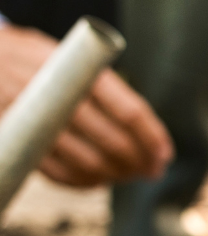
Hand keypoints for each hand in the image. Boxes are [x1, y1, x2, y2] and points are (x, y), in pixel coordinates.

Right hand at [0, 23, 172, 187]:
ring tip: (129, 176)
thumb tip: (146, 128)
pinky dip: (81, 181)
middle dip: (138, 161)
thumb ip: (100, 83)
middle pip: (111, 139)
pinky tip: (97, 180)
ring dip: (114, 175)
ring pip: (85, 160)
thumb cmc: (32, 58)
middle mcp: (56, 93)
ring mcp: (32, 117)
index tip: (164, 155)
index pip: (129, 110)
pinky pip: (54, 171)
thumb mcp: (66, 54)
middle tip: (152, 171)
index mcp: (78, 69)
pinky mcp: (13, 136)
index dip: (152, 137)